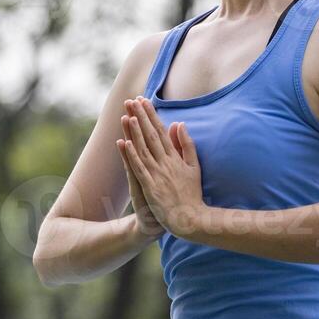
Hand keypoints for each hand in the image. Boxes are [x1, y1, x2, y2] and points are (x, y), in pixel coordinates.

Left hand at [117, 96, 204, 238]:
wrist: (190, 218)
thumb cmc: (191, 193)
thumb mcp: (194, 166)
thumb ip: (187, 145)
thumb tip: (180, 124)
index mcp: (176, 157)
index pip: (162, 131)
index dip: (152, 115)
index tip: (144, 100)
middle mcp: (166, 163)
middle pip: (151, 135)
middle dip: (141, 117)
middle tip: (132, 100)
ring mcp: (158, 175)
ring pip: (143, 149)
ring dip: (135, 131)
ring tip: (127, 115)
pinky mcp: (150, 187)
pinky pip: (139, 168)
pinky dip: (132, 156)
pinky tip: (124, 143)